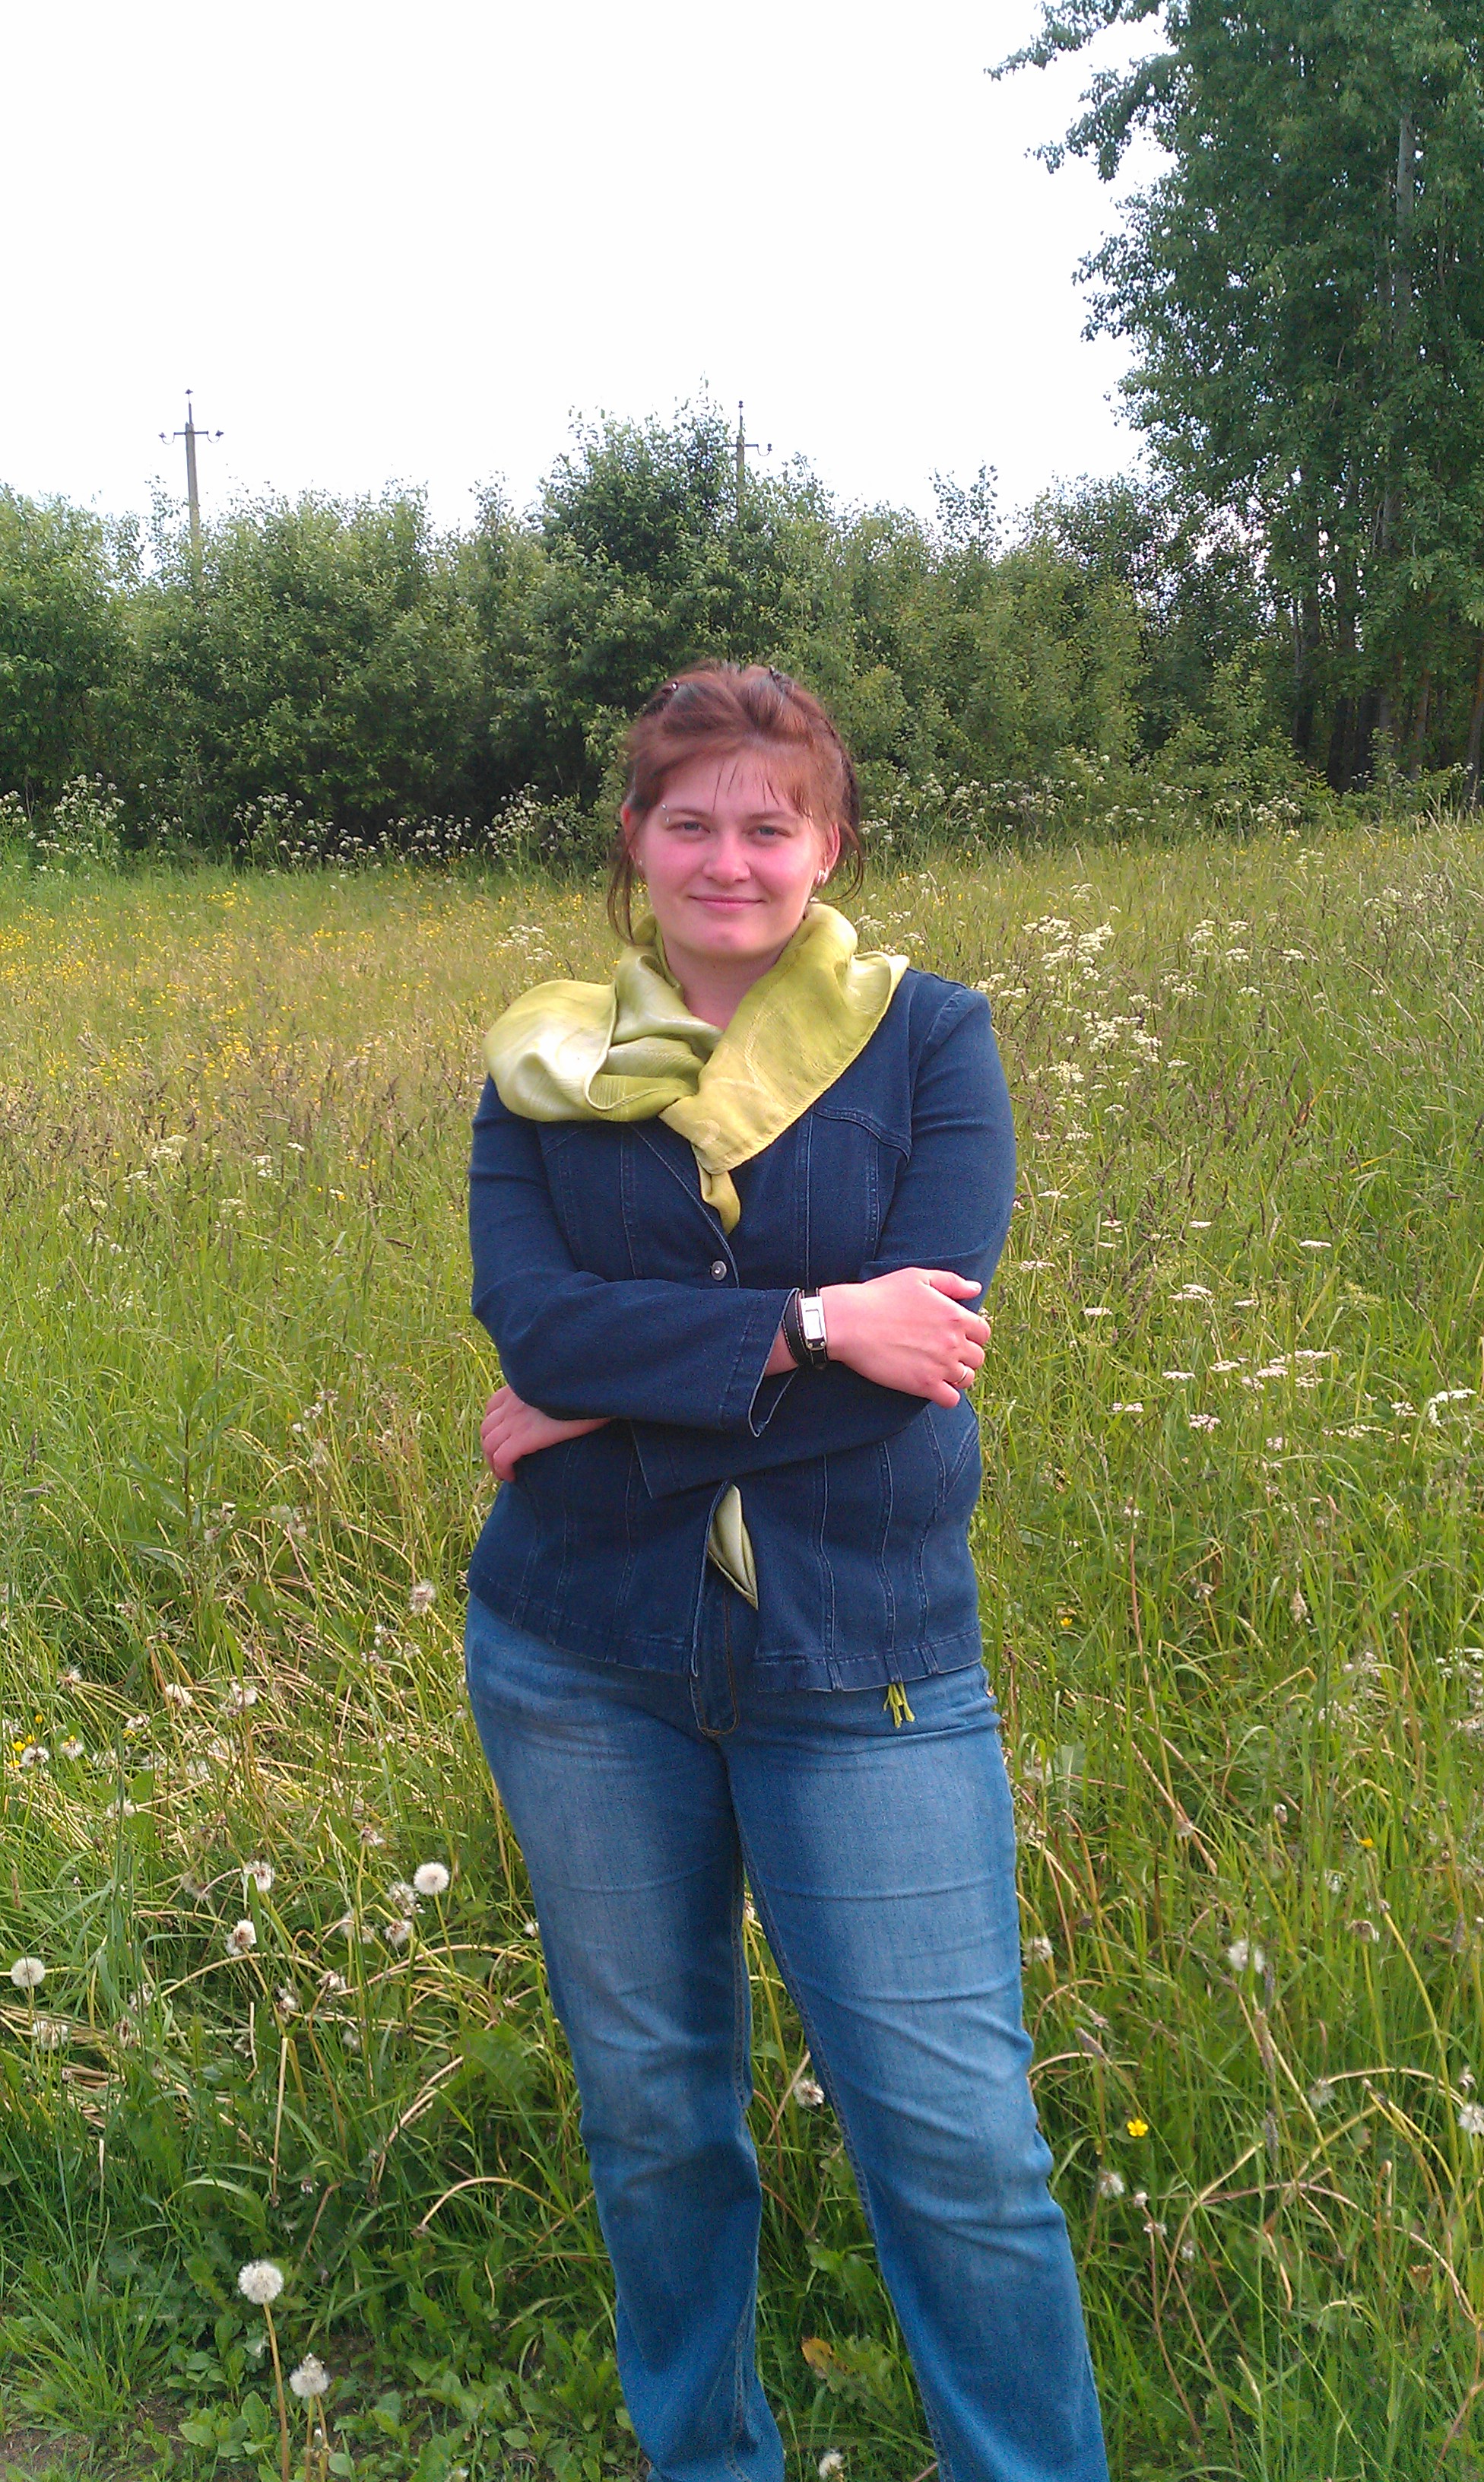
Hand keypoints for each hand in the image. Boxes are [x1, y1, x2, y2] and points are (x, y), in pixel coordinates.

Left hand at [480, 1387, 608, 1481]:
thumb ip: (555, 1387)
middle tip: (503, 1463)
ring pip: (490, 1445)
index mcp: (521, 1387)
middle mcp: (513, 1402)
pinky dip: (502, 1469)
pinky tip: (513, 1477)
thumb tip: (568, 1395)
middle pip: (487, 1429)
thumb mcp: (565, 1381)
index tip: (505, 1439)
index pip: (494, 1407)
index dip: (495, 1427)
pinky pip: (502, 1457)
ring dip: (493, 1463)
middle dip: (490, 1448)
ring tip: (505, 1474)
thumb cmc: (586, 1385)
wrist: (591, 1386)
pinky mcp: (525, 1435)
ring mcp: (516, 1419)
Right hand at [818, 1268, 988, 1407]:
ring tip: (939, 1370)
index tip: (957, 1336)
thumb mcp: (918, 1277)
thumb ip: (951, 1282)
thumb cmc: (881, 1296)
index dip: (972, 1335)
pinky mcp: (924, 1385)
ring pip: (967, 1379)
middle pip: (978, 1357)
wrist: (851, 1322)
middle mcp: (953, 1342)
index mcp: (955, 1316)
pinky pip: (951, 1399)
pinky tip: (933, 1387)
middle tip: (945, 1353)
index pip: (983, 1333)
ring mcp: (940, 1366)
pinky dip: (946, 1396)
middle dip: (965, 1355)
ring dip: (957, 1375)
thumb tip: (976, 1288)